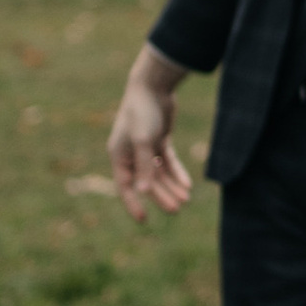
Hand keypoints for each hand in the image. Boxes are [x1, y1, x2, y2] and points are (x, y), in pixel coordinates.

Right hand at [109, 46, 192, 220]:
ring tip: (185, 200)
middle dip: (161, 196)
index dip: (133, 204)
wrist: (154, 85)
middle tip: (177, 210)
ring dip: (171, 186)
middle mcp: (130, 153)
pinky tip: (187, 184)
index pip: (125, 186)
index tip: (144, 220)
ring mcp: (145, 146)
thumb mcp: (143, 139)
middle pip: (146, 181)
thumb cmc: (142, 111)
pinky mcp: (159, 139)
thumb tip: (144, 191)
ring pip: (159, 173)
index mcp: (118, 154)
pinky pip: (167, 161)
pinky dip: (176, 172)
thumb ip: (144, 165)